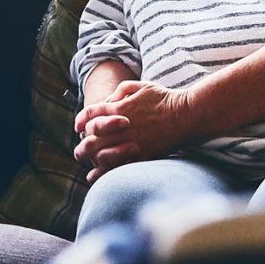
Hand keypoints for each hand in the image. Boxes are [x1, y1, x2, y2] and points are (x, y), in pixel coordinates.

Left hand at [72, 80, 195, 181]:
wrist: (186, 115)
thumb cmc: (165, 99)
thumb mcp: (141, 86)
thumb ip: (121, 91)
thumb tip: (109, 101)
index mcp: (118, 109)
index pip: (89, 115)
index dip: (80, 121)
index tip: (78, 128)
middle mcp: (120, 127)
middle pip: (90, 139)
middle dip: (83, 146)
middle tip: (80, 151)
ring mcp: (130, 142)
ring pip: (100, 155)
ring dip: (91, 161)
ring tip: (87, 167)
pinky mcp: (141, 155)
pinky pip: (117, 167)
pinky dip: (105, 173)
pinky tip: (98, 176)